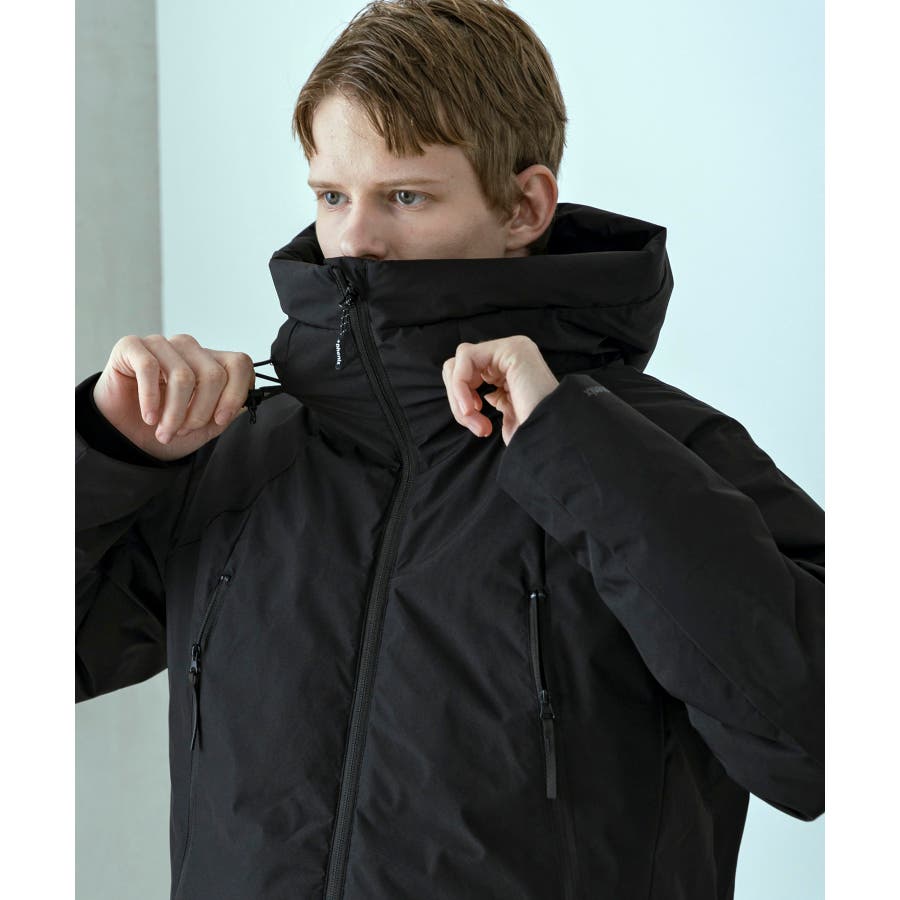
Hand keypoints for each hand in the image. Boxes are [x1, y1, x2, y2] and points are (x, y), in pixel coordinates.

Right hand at [92, 334, 254, 460]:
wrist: (123, 436)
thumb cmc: (164, 427)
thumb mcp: (202, 429)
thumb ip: (224, 414)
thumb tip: (245, 403)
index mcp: (211, 363)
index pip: (239, 363)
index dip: (236, 393)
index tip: (220, 419)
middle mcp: (189, 349)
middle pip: (213, 374)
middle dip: (200, 412)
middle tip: (184, 431)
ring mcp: (161, 344)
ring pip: (183, 375)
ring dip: (175, 412)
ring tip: (165, 432)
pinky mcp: (132, 346)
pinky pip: (149, 367)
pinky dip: (151, 399)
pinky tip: (149, 417)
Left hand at [442, 336, 558, 444]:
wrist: (553, 438)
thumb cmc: (533, 432)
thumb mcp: (508, 413)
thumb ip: (492, 398)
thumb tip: (480, 394)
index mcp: (511, 369)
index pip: (468, 375)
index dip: (463, 402)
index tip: (480, 427)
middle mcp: (512, 355)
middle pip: (459, 366)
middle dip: (458, 399)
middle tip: (477, 426)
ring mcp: (513, 348)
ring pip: (459, 362)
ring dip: (459, 395)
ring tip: (477, 421)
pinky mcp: (511, 348)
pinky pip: (466, 358)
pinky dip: (461, 385)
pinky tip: (474, 408)